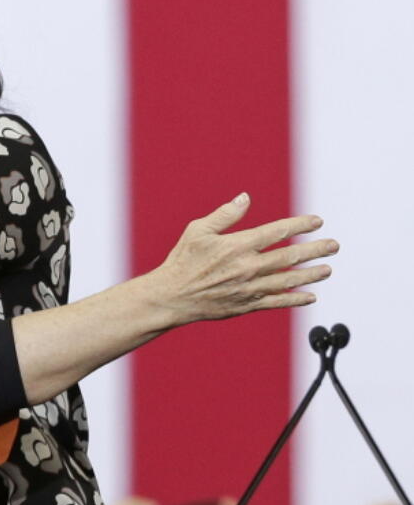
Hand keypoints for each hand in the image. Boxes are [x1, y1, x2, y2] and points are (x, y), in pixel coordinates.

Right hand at [148, 193, 336, 327]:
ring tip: (327, 269)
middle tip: (334, 245)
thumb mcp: (197, 231)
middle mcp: (247, 267)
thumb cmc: (182, 261)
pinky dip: (295, 299)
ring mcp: (249, 288)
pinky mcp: (246, 305)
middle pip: (290, 257)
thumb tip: (245, 198)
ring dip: (311, 274)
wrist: (171, 296)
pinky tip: (310, 296)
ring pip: (288, 280)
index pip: (277, 232)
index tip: (316, 222)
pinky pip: (277, 302)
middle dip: (315, 250)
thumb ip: (225, 215)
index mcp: (237, 246)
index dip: (300, 226)